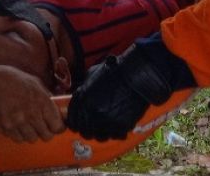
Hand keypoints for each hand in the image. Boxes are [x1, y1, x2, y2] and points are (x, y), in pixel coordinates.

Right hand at [0, 64, 63, 142]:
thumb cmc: (10, 79)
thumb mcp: (34, 82)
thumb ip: (46, 97)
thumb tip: (56, 109)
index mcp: (41, 101)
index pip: (57, 126)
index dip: (59, 127)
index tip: (57, 126)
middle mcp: (31, 114)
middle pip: (46, 136)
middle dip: (46, 131)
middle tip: (43, 126)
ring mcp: (18, 123)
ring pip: (32, 139)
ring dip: (32, 133)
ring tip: (27, 124)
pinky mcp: (6, 128)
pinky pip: (18, 139)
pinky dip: (19, 134)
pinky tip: (17, 124)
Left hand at [67, 39, 191, 140]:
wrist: (136, 76)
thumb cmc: (114, 72)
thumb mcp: (91, 75)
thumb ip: (83, 90)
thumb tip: (79, 99)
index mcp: (83, 101)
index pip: (73, 122)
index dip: (76, 123)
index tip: (80, 123)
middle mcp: (92, 114)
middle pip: (85, 132)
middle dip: (88, 129)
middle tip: (94, 125)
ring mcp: (107, 122)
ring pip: (100, 137)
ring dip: (102, 133)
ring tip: (107, 125)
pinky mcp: (121, 128)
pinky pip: (115, 136)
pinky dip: (116, 132)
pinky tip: (118, 123)